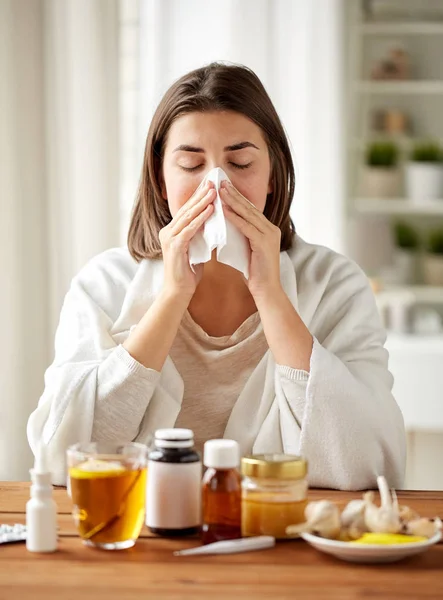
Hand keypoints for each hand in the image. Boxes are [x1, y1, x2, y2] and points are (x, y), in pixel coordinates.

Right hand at [159, 180, 215, 297]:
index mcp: (172, 231)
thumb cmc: (188, 273)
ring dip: (202, 203)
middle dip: (200, 195)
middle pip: (186, 209)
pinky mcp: (174, 247)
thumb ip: (200, 236)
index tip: (211, 186)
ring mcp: (169, 239)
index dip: (198, 197)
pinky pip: (189, 229)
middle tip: (213, 182)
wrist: (178, 292)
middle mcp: (167, 232)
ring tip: (214, 192)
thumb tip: (213, 225)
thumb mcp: (196, 249)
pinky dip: (200, 219)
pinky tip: (210, 211)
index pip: (187, 210)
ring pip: (187, 216)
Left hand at [219, 180, 281, 299]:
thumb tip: (225, 225)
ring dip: (233, 201)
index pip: (250, 209)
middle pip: (249, 207)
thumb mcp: (246, 249)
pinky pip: (247, 227)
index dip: (236, 197)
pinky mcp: (264, 243)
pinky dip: (235, 217)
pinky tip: (224, 210)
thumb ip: (241, 236)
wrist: (266, 290)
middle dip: (234, 194)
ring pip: (248, 214)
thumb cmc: (254, 273)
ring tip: (219, 191)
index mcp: (268, 229)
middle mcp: (271, 229)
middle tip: (219, 182)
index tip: (223, 187)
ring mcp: (269, 235)